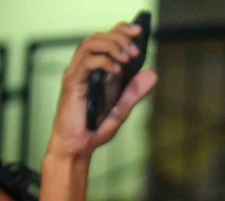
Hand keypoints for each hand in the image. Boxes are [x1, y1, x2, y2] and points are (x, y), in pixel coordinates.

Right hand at [45, 24, 155, 161]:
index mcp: (95, 71)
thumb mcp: (122, 109)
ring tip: (127, 57)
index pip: (105, 40)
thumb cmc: (94, 129)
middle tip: (135, 48)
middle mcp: (83, 68)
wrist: (79, 147)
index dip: (120, 30)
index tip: (138, 30)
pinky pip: (86, 63)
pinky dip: (103, 62)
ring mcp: (76, 74)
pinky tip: (117, 71)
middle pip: (97, 38)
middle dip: (118, 37)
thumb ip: (135, 91)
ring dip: (111, 46)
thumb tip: (152, 74)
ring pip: (89, 45)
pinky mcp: (72, 84)